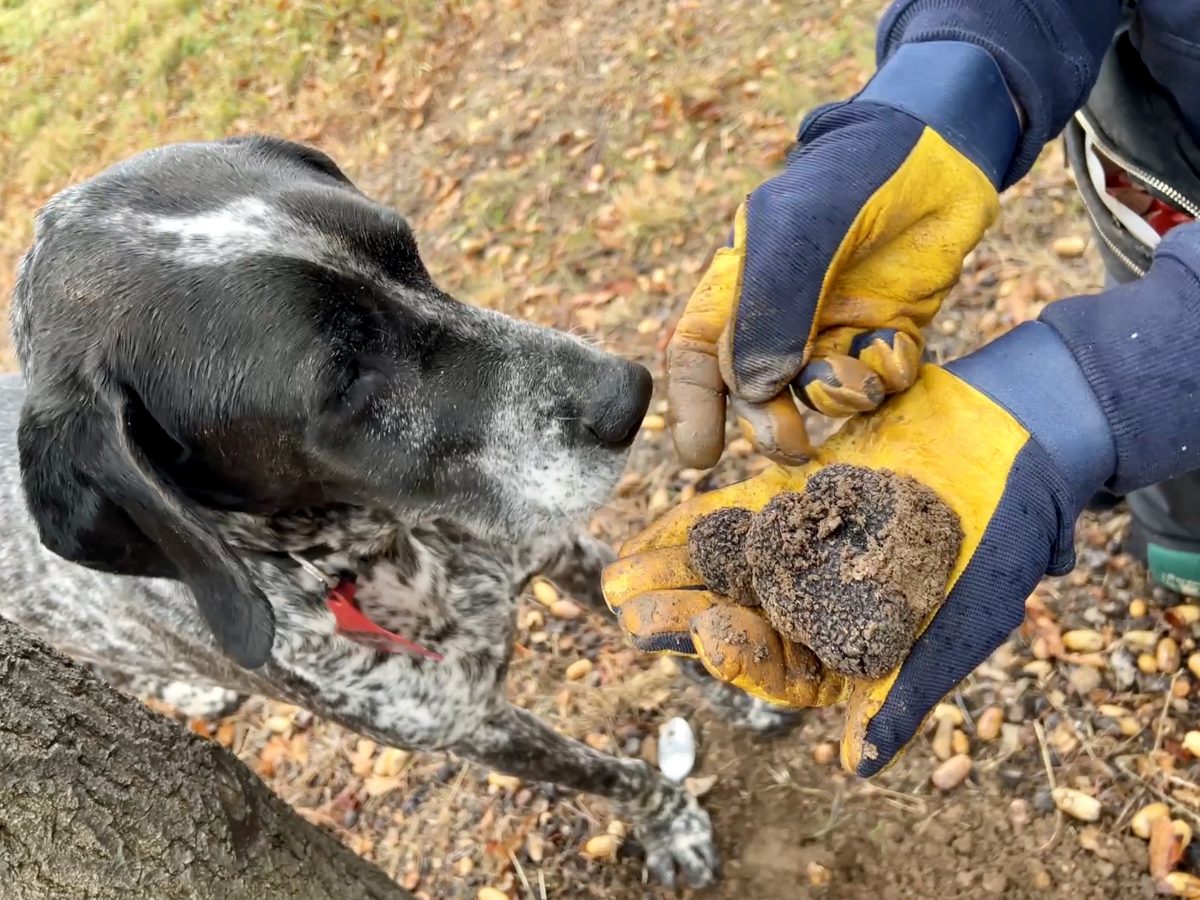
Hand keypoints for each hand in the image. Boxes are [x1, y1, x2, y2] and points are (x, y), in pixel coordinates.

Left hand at [607, 321, 1115, 774]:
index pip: (788, 671)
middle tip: (633, 615)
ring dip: (672, 577)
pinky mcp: (786, 497)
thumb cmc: (1003, 538)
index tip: (713, 637)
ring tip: (619, 580)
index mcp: (856, 649)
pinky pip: (728, 515)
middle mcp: (817, 606)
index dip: (748, 660)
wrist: (1016, 437)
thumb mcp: (963, 616)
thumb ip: (904, 684)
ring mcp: (797, 551)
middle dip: (685, 620)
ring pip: (723, 572)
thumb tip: (853, 765)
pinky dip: (690, 523)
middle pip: (740, 621)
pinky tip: (648, 531)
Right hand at [668, 41, 1020, 467]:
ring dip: (840, 398)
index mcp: (738, 288)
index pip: (699, 358)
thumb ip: (772, 309)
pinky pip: (880, 381)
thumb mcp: (800, 231)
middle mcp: (783, 317)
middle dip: (768, 424)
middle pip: (758, 392)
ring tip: (858, 375)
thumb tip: (751, 390)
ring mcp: (836, 329)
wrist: (942, 146)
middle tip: (788, 445)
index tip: (699, 454)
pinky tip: (897, 346)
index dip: (692, 409)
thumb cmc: (853, 177)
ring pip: (823, 394)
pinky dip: (888, 376)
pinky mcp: (889, 334)